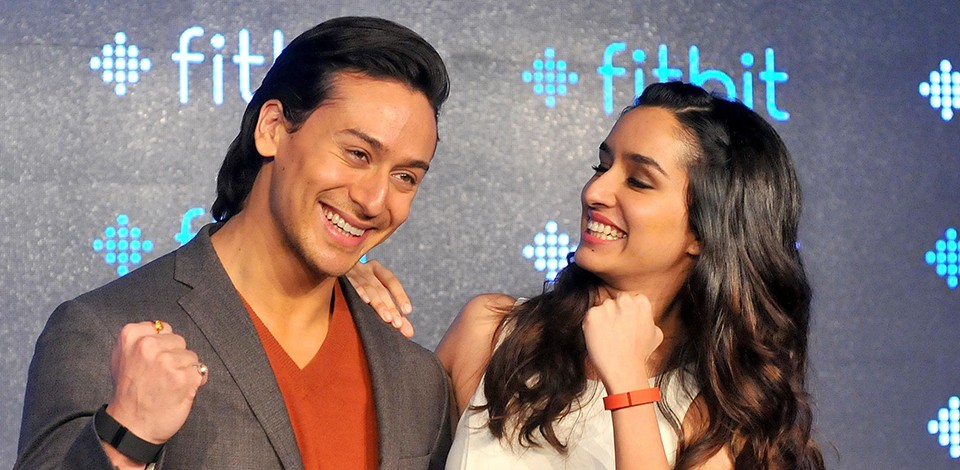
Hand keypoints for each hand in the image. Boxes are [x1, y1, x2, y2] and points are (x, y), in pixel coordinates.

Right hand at [106, 321, 206, 444]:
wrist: (130, 426)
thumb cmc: (128, 394)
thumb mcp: (122, 357)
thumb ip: (140, 340)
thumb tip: (160, 329)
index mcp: (131, 335)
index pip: (163, 328)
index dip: (162, 346)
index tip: (152, 362)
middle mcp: (148, 345)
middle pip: (179, 340)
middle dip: (174, 357)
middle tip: (160, 376)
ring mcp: (167, 361)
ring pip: (191, 356)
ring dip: (185, 371)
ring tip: (167, 385)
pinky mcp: (183, 377)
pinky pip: (200, 371)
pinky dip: (194, 382)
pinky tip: (179, 392)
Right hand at [346, 259, 414, 337]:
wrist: (329, 268)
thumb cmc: (356, 287)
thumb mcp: (374, 294)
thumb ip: (392, 312)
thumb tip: (409, 332)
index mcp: (375, 268)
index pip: (391, 281)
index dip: (400, 295)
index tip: (407, 311)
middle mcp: (364, 268)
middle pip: (381, 289)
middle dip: (390, 307)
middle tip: (398, 324)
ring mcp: (351, 271)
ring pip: (369, 287)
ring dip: (379, 304)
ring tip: (387, 319)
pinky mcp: (339, 275)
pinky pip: (351, 283)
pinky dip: (359, 291)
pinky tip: (365, 301)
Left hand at [582, 293, 662, 392]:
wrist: (624, 370)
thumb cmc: (639, 355)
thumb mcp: (656, 334)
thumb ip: (650, 320)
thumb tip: (646, 317)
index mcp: (641, 302)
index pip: (629, 300)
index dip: (626, 314)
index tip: (626, 327)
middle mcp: (625, 301)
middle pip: (614, 302)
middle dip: (614, 314)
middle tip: (616, 333)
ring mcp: (608, 307)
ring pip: (602, 309)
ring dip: (602, 321)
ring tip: (609, 339)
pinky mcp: (592, 316)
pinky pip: (590, 317)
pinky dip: (592, 327)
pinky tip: (600, 339)